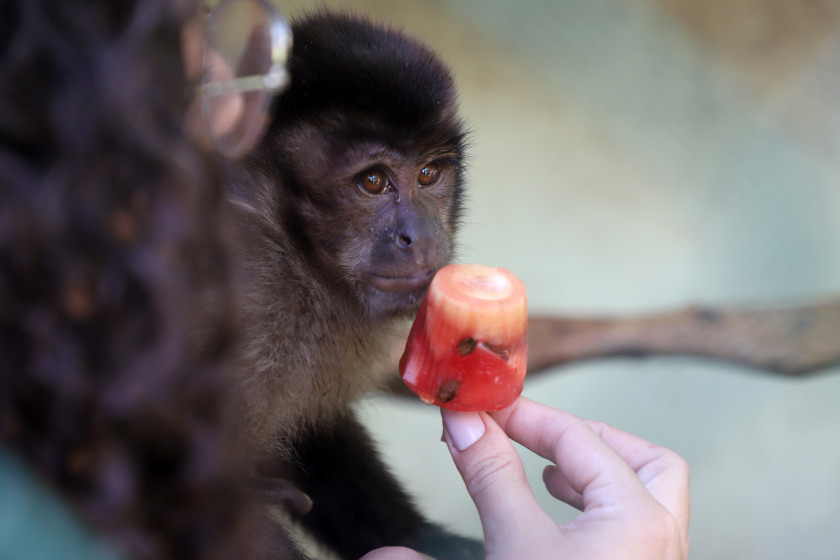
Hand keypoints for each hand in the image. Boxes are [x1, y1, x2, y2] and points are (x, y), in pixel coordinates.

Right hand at [441, 396, 689, 558]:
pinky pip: (633, 531)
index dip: (523, 416)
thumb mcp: (513, 542)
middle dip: (588, 440)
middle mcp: (662, 541)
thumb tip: (459, 422)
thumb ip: (489, 475)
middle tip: (539, 435)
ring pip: (647, 498)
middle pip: (648, 462)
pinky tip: (563, 519)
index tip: (483, 406)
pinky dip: (599, 511)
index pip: (578, 439)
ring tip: (549, 472)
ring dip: (597, 475)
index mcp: (639, 521)